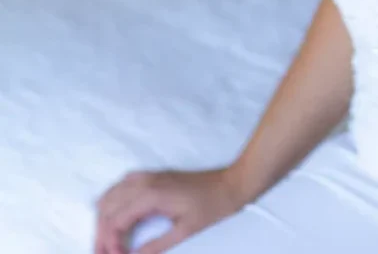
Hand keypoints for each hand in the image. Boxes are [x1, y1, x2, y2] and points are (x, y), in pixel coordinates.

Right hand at [95, 167, 245, 253]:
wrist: (230, 184)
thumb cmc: (210, 208)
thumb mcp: (185, 232)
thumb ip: (156, 246)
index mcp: (150, 195)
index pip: (115, 221)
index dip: (109, 244)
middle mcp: (144, 182)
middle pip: (107, 208)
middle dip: (101, 234)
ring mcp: (147, 176)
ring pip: (110, 195)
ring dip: (104, 219)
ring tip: (107, 242)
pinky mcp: (152, 176)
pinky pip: (121, 186)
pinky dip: (112, 203)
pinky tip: (115, 218)